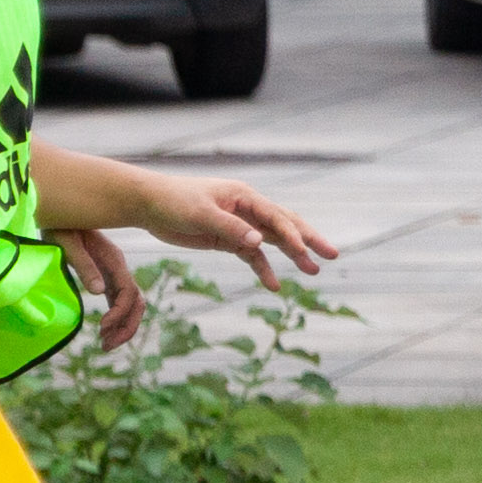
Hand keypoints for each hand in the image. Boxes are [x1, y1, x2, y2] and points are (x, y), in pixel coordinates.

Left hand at [60, 227, 145, 346]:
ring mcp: (113, 272)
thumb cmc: (59, 226)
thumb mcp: (67, 244)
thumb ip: (83, 265)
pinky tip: (104, 332)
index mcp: (112, 259)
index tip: (101, 327)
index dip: (119, 313)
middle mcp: (117, 267)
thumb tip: (99, 291)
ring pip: (130, 304)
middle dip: (126, 327)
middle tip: (106, 346)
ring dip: (122, 326)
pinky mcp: (105, 275)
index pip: (128, 292)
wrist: (58, 213)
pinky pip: (118, 301)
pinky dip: (116, 318)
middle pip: (136, 302)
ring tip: (105, 345)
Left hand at [131, 175, 340, 292]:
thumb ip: (230, 228)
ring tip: (314, 272)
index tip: (304, 251)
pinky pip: (251, 256)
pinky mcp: (227, 240)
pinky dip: (263, 269)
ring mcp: (239, 225)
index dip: (291, 234)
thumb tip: (259, 242)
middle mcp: (247, 208)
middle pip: (284, 225)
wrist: (148, 205)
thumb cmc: (173, 202)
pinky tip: (273, 286)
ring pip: (272, 241)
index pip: (275, 216)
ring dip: (292, 255)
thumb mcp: (200, 215)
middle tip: (333, 255)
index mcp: (243, 196)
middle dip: (308, 240)